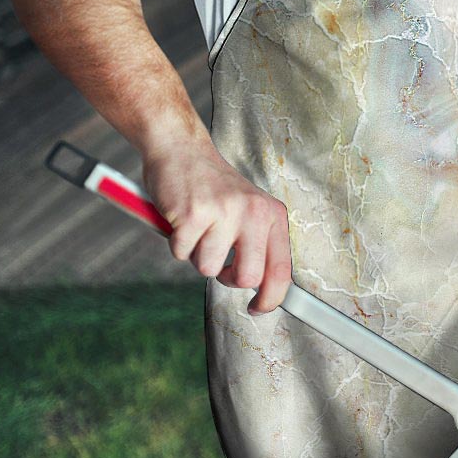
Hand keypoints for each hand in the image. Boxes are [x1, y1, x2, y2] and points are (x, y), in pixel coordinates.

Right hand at [142, 139, 291, 314]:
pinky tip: (182, 220)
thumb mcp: (249, 210)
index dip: (271, 298)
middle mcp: (253, 212)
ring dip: (197, 255)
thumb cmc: (213, 187)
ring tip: (198, 228)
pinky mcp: (193, 214)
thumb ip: (259, 244)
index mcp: (272, 214)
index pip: (281, 269)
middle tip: (218, 260)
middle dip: (228, 278)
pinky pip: (181, 254)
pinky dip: (176, 243)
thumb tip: (265, 290)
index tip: (258, 308)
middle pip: (247, 277)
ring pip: (208, 268)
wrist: (182, 149)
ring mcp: (224, 212)